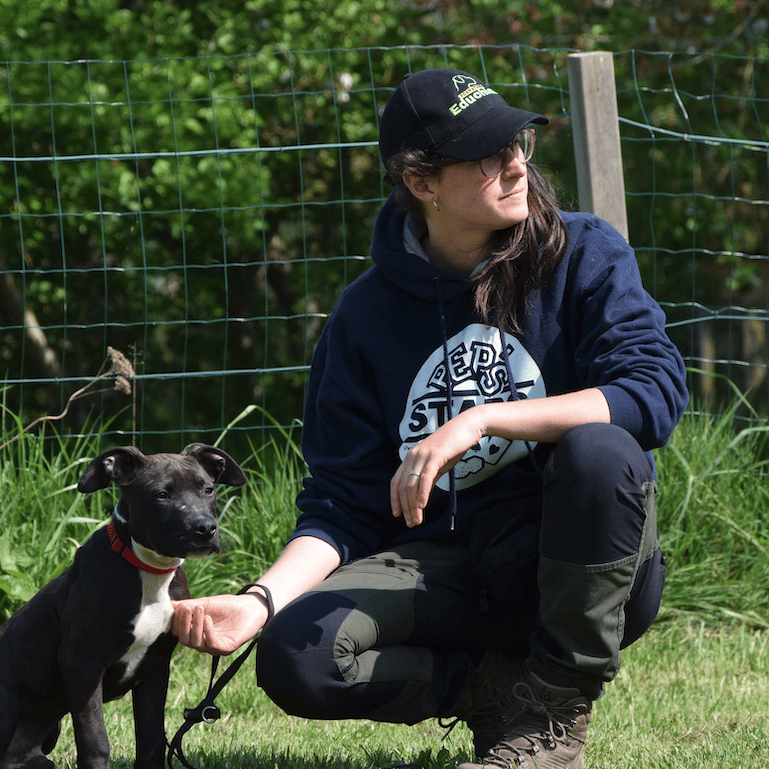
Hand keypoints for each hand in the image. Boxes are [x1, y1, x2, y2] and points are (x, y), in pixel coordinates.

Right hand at [171, 593, 267, 655]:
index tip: (178, 607)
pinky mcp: (226, 648)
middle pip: (184, 640)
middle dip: (183, 624)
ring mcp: (214, 647)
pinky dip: (207, 631)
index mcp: (195, 633)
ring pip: (196, 643)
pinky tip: (208, 618)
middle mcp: (202, 643)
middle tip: (187, 608)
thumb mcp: (203, 604)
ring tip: (199, 609)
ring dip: (195, 625)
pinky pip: (212, 645)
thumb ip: (186, 606)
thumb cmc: (226, 606)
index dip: (175, 622)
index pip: (177, 633)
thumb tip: (167, 604)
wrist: (249, 607)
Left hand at [390, 407, 485, 527]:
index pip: (396, 481)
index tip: (397, 514)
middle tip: (411, 523)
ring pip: (412, 485)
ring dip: (413, 506)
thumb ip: (428, 477)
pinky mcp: (435, 456)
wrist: (468, 426)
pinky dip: (423, 494)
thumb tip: (422, 495)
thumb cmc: (454, 444)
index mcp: (411, 457)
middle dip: (405, 508)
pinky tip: (423, 506)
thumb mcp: (438, 463)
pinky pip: (425, 478)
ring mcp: (423, 455)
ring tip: (417, 520)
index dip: (395, 499)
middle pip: (403, 487)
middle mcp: (413, 456)